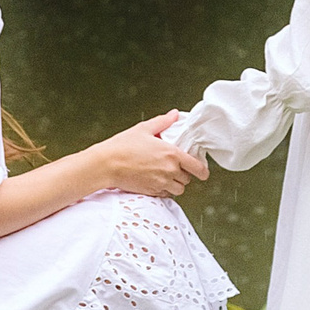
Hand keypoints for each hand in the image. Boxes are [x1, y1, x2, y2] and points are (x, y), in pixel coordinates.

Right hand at [95, 115, 209, 197]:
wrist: (106, 164)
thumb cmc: (122, 146)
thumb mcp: (144, 129)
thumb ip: (163, 122)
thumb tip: (175, 115)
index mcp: (172, 154)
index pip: (197, 167)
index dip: (203, 171)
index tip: (203, 172)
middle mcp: (169, 170)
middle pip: (187, 179)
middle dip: (183, 174)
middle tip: (174, 168)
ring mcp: (161, 182)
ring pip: (178, 189)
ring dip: (175, 184)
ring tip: (166, 176)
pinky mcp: (151, 191)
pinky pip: (166, 195)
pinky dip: (164, 190)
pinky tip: (156, 181)